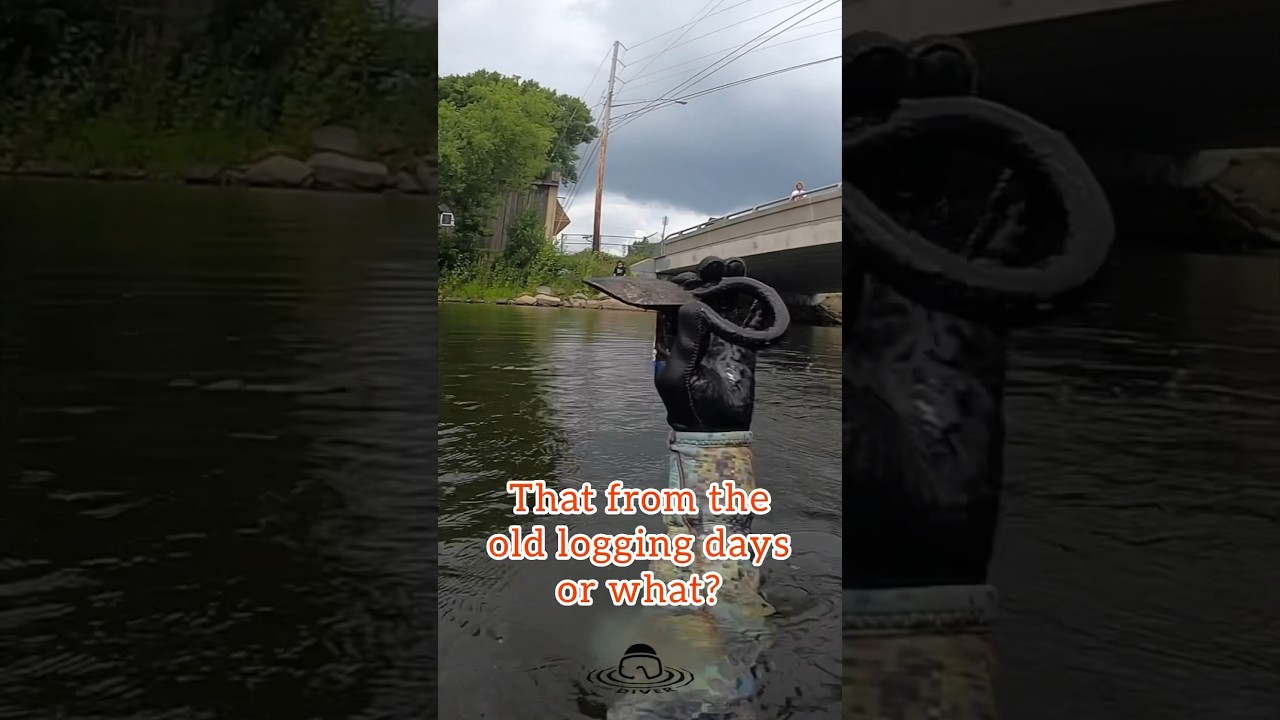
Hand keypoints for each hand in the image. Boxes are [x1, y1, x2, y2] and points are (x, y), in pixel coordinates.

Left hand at [654, 257, 764, 432]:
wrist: (713, 430)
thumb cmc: (685, 404)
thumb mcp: (677, 374)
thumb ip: (685, 341)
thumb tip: (692, 305)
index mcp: (674, 337)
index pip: (675, 302)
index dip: (682, 285)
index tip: (691, 276)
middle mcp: (697, 332)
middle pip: (702, 297)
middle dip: (708, 279)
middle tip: (716, 265)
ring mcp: (721, 338)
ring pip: (727, 305)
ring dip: (731, 285)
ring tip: (738, 266)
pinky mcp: (742, 348)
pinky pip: (750, 324)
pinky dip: (756, 309)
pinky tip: (760, 294)